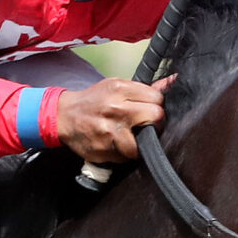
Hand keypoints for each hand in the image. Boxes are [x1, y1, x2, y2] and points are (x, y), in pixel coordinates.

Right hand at [55, 75, 172, 163]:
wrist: (64, 117)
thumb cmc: (94, 101)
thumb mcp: (116, 86)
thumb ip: (144, 88)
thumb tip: (172, 81)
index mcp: (119, 89)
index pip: (157, 97)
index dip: (156, 104)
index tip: (150, 108)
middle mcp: (115, 109)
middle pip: (155, 117)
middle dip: (154, 122)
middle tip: (146, 124)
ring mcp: (110, 131)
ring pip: (144, 141)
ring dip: (141, 142)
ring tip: (132, 136)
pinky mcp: (105, 150)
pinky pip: (127, 156)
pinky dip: (126, 152)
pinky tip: (119, 144)